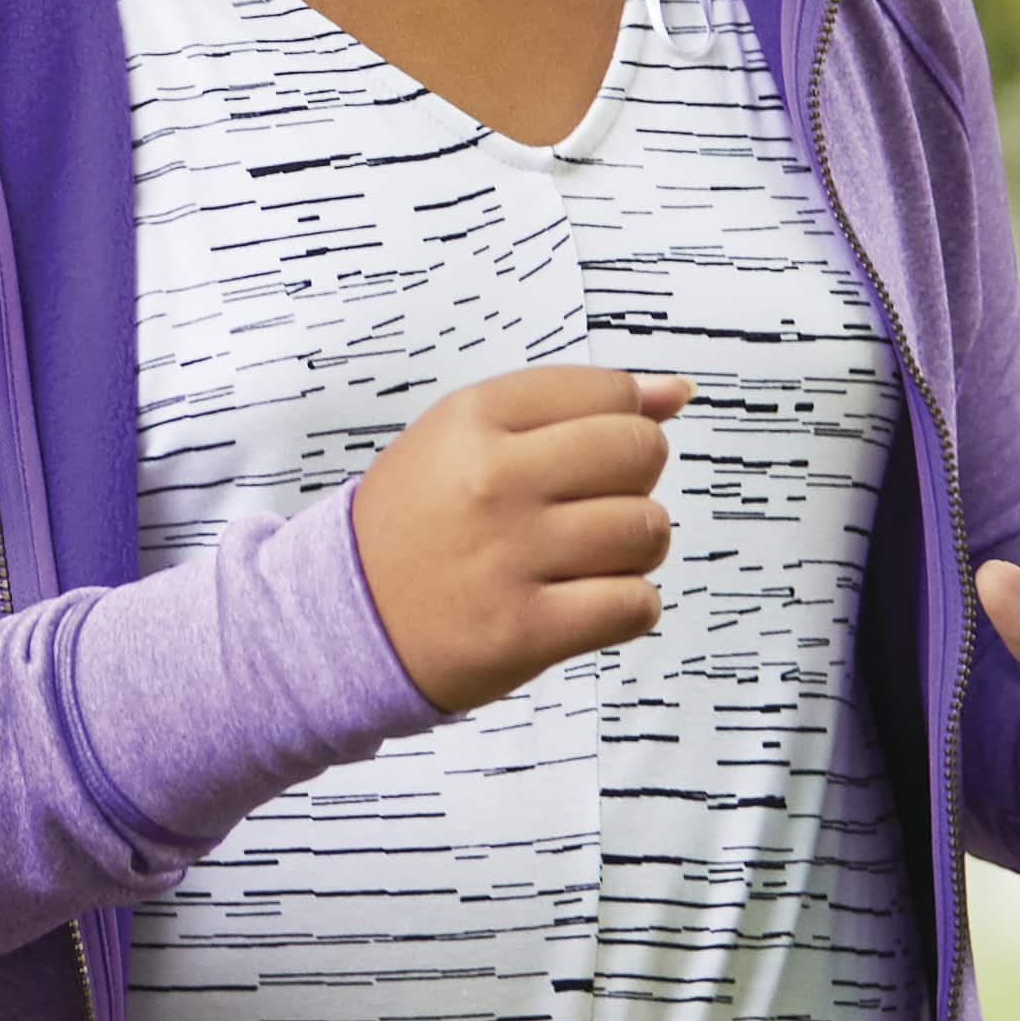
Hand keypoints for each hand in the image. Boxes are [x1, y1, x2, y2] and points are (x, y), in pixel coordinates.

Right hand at [353, 364, 692, 717]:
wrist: (343, 615)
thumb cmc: (415, 521)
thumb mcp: (466, 435)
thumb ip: (569, 405)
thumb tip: (676, 391)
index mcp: (475, 418)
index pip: (610, 392)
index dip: (618, 423)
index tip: (584, 456)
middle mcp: (494, 479)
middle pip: (641, 452)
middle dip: (636, 480)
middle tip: (590, 507)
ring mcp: (511, 555)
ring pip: (648, 530)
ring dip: (635, 548)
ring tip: (588, 558)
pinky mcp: (526, 629)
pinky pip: (635, 604)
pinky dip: (629, 606)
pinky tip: (588, 601)